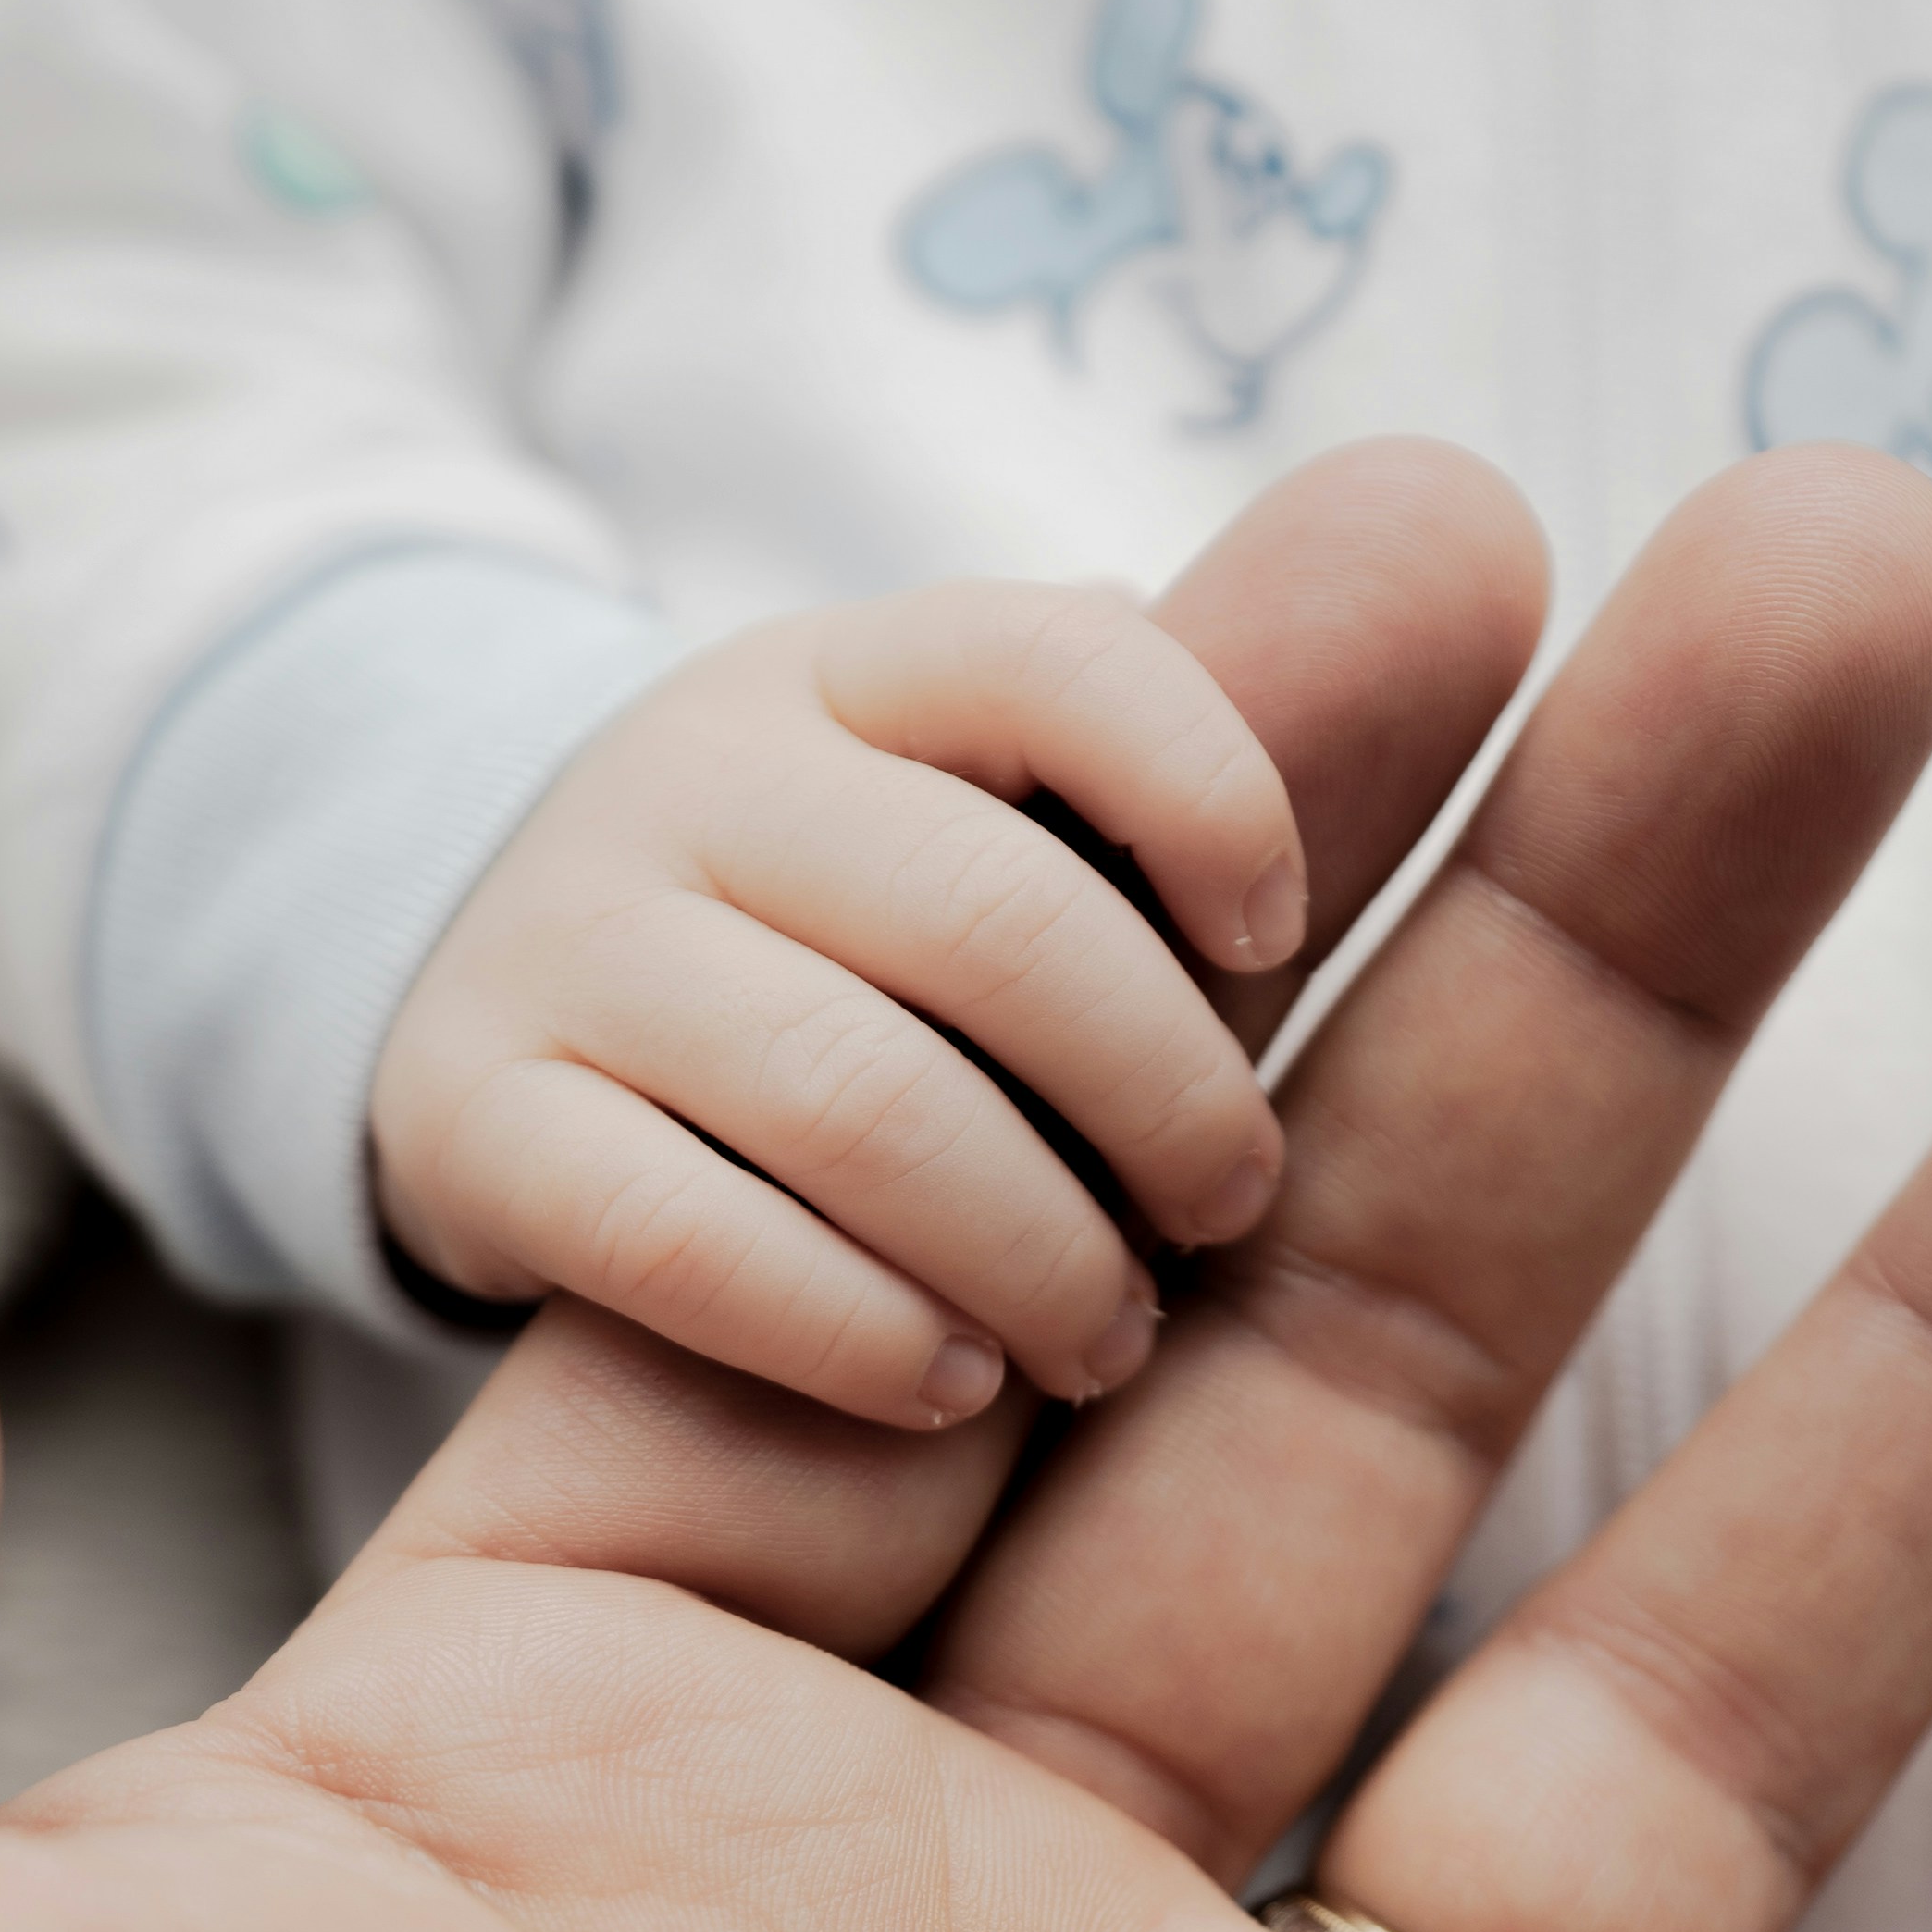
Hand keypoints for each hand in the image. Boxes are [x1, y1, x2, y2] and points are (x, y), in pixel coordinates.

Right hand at [371, 556, 1334, 1426]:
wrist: (492, 1003)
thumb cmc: (836, 929)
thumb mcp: (973, 796)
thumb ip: (1156, 747)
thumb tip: (1465, 548)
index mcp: (866, 670)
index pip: (1068, 663)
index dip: (1213, 792)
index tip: (1273, 934)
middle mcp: (703, 772)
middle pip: (994, 919)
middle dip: (1160, 1094)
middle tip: (1225, 1212)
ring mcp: (567, 938)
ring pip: (850, 1093)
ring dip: (1027, 1244)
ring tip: (1099, 1340)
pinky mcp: (465, 1117)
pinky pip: (670, 1231)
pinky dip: (840, 1323)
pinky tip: (938, 1383)